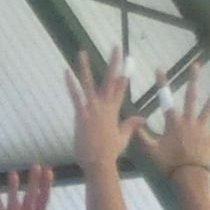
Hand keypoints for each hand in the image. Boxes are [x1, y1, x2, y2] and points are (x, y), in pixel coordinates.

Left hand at [68, 51, 147, 172]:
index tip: (128, 60)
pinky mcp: (81, 114)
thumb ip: (131, 125)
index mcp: (115, 111)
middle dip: (114, 63)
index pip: (121, 87)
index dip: (124, 73)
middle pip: (111, 80)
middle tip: (117, 46)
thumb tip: (143, 118)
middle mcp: (105, 106)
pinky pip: (76, 96)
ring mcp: (93, 109)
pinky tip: (67, 72)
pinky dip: (71, 84)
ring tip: (82, 52)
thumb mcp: (123, 138)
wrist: (99, 162)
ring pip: (89, 84)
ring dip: (86, 67)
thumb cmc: (110, 152)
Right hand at [147, 67, 209, 181]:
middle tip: (196, 66)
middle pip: (191, 97)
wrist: (187, 176)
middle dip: (193, 80)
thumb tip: (133, 122)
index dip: (162, 83)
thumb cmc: (168, 164)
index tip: (160, 69)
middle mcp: (189, 121)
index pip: (166, 99)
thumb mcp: (151, 150)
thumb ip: (141, 135)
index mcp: (174, 123)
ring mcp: (203, 128)